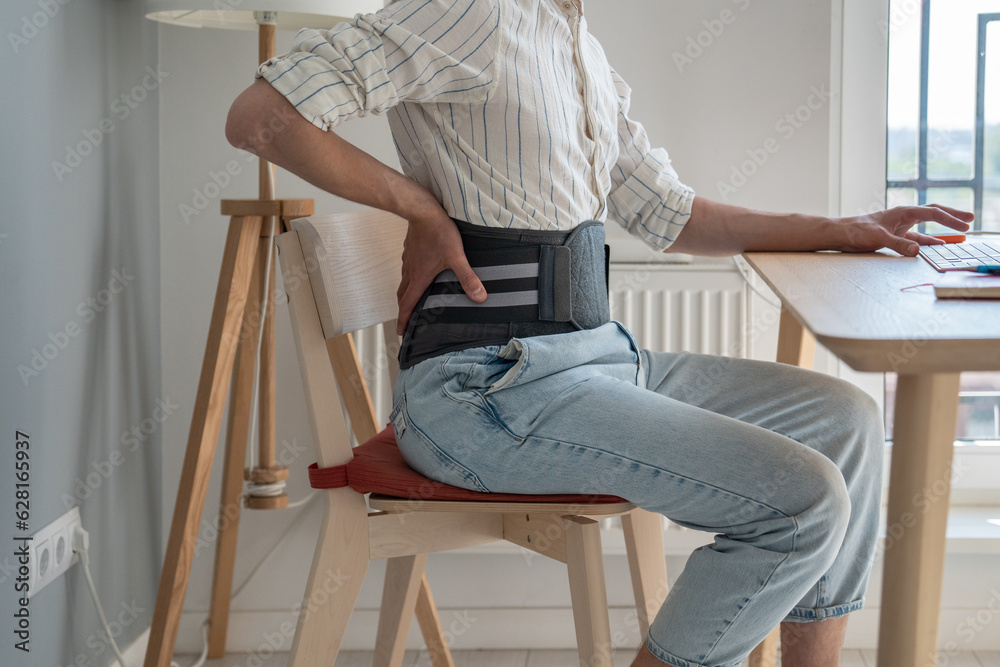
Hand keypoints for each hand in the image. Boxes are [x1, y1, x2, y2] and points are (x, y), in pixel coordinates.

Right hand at [396, 210, 486, 334]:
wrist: (423, 210)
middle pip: (402, 295)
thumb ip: (468, 278)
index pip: (408, 304)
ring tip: (411, 299)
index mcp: (419, 277)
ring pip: (403, 281)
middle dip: (403, 310)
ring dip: (405, 293)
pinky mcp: (410, 248)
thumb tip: (480, 297)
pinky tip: (417, 272)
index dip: (404, 320)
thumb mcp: (457, 257)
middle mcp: (410, 270)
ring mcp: (408, 259)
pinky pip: (407, 267)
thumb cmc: (439, 233)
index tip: (401, 332)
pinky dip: (409, 277)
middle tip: (405, 320)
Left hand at [836, 204, 973, 256]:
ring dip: (942, 229)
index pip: (933, 213)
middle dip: (952, 216)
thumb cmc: (856, 232)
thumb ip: (898, 245)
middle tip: (970, 219)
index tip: (965, 225)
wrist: (841, 234)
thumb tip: (918, 251)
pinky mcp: (895, 235)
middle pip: (934, 213)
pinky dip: (929, 241)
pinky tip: (937, 246)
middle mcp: (904, 217)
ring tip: (961, 232)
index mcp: (903, 212)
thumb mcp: (878, 238)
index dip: (951, 219)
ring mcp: (900, 226)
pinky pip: (917, 237)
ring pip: (927, 226)